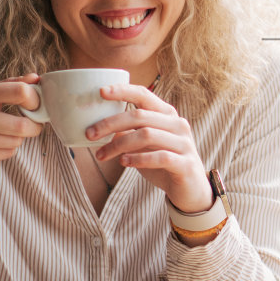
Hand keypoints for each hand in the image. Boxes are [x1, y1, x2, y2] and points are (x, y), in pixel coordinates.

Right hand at [0, 75, 44, 173]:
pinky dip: (6, 150)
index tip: (36, 106)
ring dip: (17, 139)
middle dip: (34, 127)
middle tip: (33, 126)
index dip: (35, 101)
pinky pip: (6, 153)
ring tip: (5, 135)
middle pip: (22, 124)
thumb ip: (8, 85)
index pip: (19, 92)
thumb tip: (36, 78)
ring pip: (16, 141)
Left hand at [86, 83, 212, 211]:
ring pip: (147, 135)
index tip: (100, 91)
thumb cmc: (163, 163)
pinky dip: (139, 159)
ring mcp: (184, 143)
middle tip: (89, 134)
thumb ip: (128, 133)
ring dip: (119, 144)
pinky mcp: (185, 163)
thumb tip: (98, 126)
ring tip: (101, 155)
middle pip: (140, 116)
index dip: (122, 91)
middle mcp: (177, 124)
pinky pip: (160, 156)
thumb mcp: (143, 146)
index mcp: (167, 114)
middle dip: (111, 124)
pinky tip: (124, 162)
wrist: (190, 190)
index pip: (144, 95)